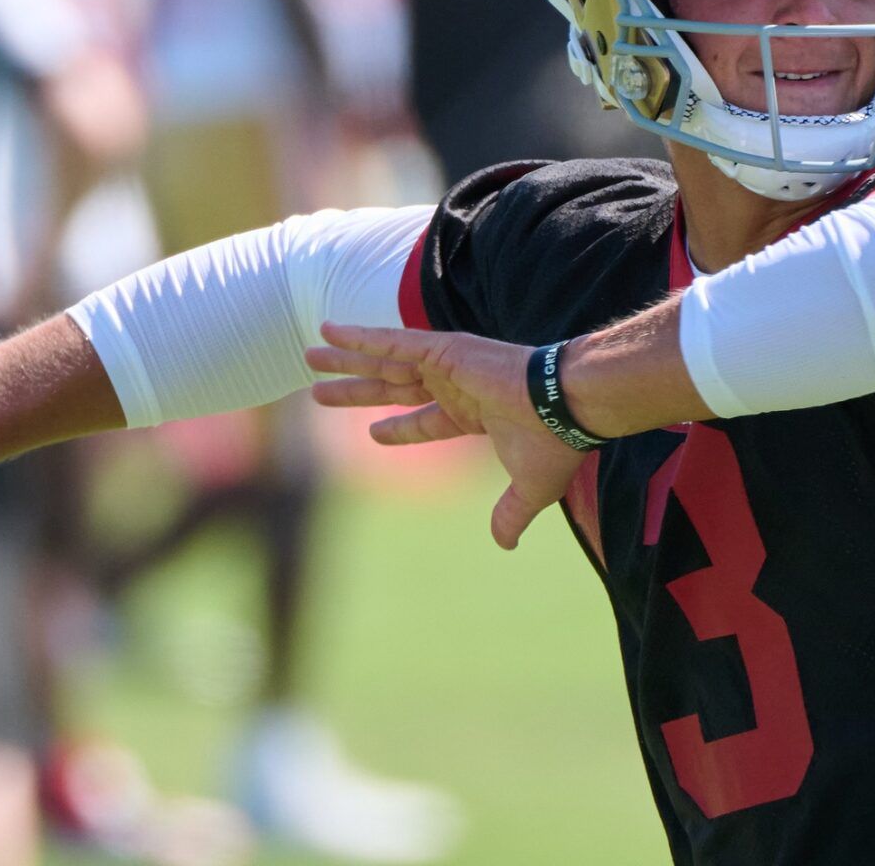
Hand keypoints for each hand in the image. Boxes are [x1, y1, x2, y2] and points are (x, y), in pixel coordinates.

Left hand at [305, 323, 585, 549]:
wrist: (565, 406)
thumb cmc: (553, 443)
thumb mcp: (530, 490)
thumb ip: (511, 513)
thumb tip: (504, 544)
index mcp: (473, 414)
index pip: (425, 421)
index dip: (398, 429)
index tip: (373, 433)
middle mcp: (455, 385)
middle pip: (391, 388)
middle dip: (356, 390)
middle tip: (319, 392)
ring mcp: (447, 365)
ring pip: (384, 363)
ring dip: (346, 359)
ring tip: (309, 356)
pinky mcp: (443, 349)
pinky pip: (393, 342)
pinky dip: (362, 336)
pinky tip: (331, 330)